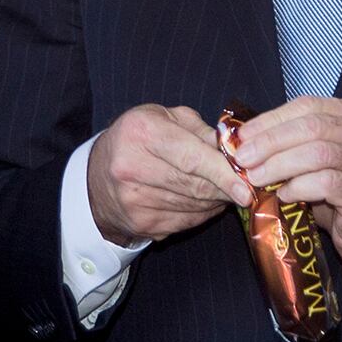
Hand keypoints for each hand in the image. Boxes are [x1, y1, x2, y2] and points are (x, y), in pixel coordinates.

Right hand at [87, 104, 250, 245]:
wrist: (95, 176)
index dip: (223, 174)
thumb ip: (201, 130)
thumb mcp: (165, 118)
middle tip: (246, 184)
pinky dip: (203, 212)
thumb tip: (234, 150)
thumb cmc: (137, 138)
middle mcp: (132, 168)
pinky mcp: (140, 224)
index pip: (192, 158)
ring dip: (217, 200)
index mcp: (142, 133)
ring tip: (225, 188)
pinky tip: (205, 200)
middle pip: (195, 185)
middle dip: (226, 188)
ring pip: (194, 206)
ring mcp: (134, 201)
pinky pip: (186, 221)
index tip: (246, 185)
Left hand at [235, 97, 341, 279]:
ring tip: (255, 177)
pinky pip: (325, 183)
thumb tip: (249, 139)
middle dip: (271, 140)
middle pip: (313, 125)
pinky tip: (281, 195)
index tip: (244, 135)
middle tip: (243, 157)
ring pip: (317, 151)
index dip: (273, 119)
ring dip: (278, 164)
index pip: (311, 105)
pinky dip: (297, 187)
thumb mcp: (328, 160)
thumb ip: (301, 144)